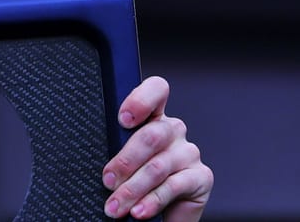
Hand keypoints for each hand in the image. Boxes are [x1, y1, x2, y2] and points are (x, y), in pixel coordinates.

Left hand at [101, 76, 212, 219]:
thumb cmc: (134, 180)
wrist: (159, 215)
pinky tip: (139, 212)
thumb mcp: (123, 160)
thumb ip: (116, 147)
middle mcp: (173, 130)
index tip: (122, 120)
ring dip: (132, 190)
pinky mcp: (202, 177)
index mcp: (152, 117)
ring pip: (157, 166)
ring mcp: (189, 152)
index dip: (141, 100)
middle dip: (124, 162)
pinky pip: (173, 186)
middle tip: (108, 182)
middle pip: (151, 135)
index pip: (156, 91)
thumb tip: (97, 156)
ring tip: (116, 207)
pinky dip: (151, 201)